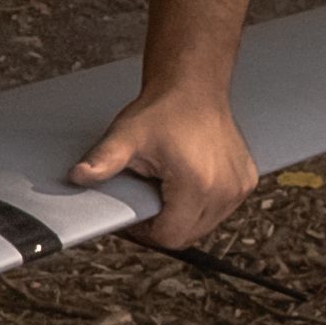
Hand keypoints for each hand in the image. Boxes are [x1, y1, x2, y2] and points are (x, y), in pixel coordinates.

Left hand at [71, 79, 261, 247]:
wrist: (194, 86)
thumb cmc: (164, 110)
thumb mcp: (126, 137)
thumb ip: (103, 161)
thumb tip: (79, 176)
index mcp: (198, 186)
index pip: (171, 237)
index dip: (146, 232)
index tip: (136, 215)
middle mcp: (225, 190)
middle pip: (188, 235)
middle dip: (164, 224)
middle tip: (148, 196)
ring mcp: (239, 187)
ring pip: (205, 225)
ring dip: (183, 216)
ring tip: (168, 188)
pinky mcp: (246, 181)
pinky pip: (220, 209)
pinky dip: (202, 204)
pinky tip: (187, 183)